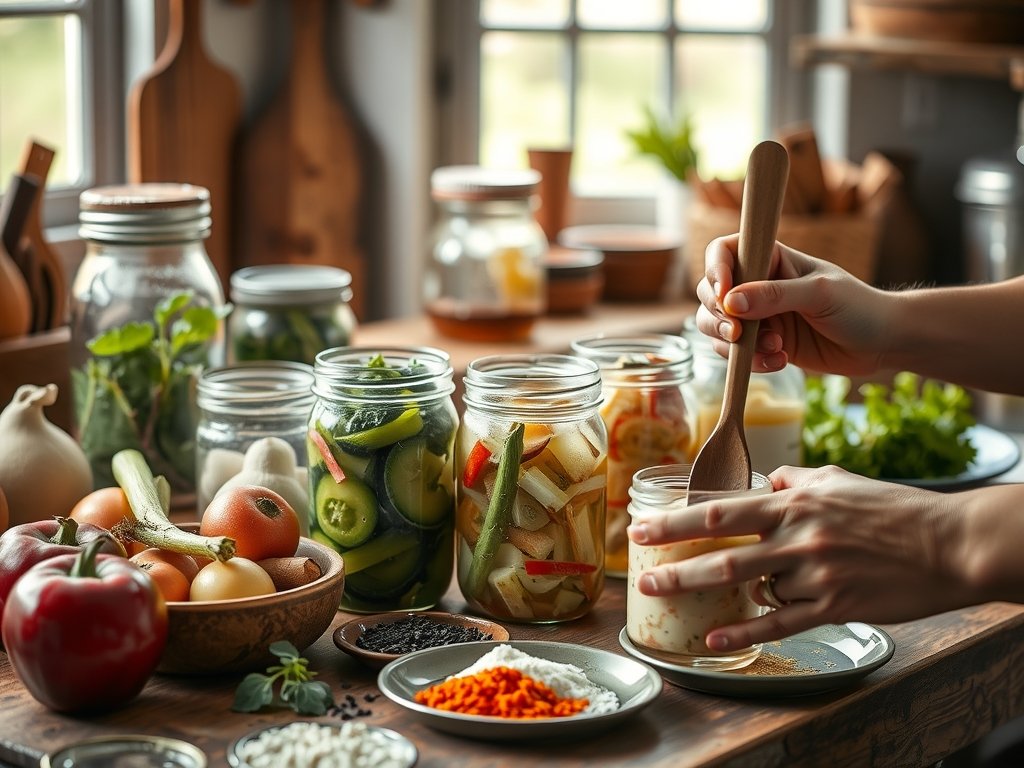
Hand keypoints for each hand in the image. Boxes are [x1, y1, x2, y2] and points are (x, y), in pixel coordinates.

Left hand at [626, 465, 973, 649]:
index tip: (642, 526)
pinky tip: (714, 637)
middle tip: (640, 572)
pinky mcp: (834, 607)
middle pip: (721, 552)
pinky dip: (743, 630)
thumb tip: (760, 482)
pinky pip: (779, 621)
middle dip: (674, 562)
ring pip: (752, 587)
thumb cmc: (891, 508)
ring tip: (671, 597)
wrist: (948, 544)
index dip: (676, 520)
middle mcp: (798, 536)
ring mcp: (815, 574)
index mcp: (794, 501)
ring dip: (712, 593)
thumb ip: (791, 480)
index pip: (720, 510)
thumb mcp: (836, 479)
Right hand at [695, 235, 890, 375]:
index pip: (725, 251)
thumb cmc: (859, 307)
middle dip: (719, 316)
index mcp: (771, 259)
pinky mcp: (764, 344)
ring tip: (772, 348)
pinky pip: (738, 353)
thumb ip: (774, 295)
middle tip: (739, 333)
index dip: (716, 269)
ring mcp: (759, 317)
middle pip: (711, 293)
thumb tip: (731, 301)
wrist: (882, 343)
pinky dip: (752, 361)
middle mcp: (758, 285)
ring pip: (717, 326)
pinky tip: (781, 360)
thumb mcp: (818, 294)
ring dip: (735, 343)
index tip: (724, 293)